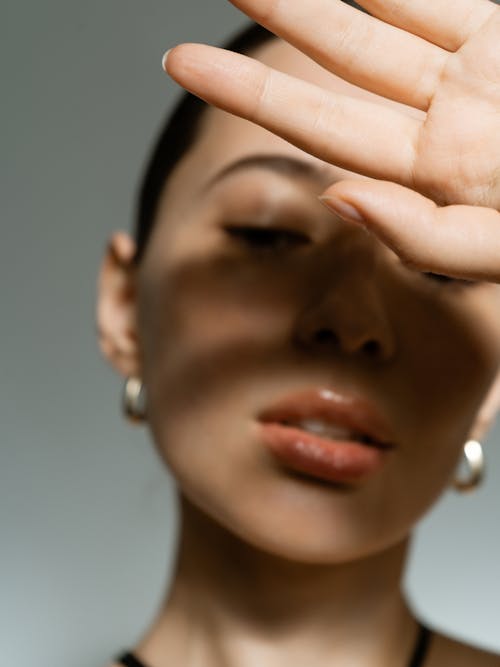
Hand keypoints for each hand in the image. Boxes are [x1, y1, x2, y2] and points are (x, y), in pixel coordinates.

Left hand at [163, 0, 499, 280]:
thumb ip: (426, 238)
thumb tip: (339, 202)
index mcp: (429, 172)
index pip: (319, 125)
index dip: (250, 90)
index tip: (179, 62)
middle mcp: (440, 117)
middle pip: (334, 62)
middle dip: (266, 26)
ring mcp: (474, 68)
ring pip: (379, 13)